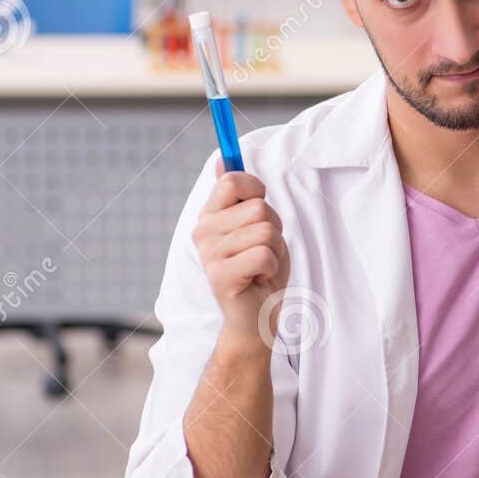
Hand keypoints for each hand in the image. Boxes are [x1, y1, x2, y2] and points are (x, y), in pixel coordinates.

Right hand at [192, 163, 288, 344]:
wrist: (256, 317)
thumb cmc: (259, 270)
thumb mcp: (253, 226)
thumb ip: (239, 196)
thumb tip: (223, 160)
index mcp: (210, 215)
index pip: (233, 181)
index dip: (256, 192)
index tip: (258, 212)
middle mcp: (203, 231)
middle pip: (258, 208)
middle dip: (274, 229)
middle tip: (262, 251)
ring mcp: (209, 254)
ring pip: (265, 231)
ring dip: (275, 250)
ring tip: (260, 267)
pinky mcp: (220, 276)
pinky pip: (264, 255)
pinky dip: (272, 268)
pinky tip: (258, 280)